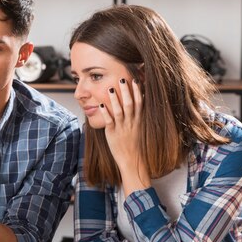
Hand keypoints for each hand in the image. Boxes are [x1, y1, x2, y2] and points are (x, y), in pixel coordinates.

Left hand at [99, 78, 148, 193]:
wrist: (133, 161)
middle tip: (122, 79)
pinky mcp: (113, 134)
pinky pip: (109, 121)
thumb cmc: (136, 145)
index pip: (140, 103)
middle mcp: (131, 123)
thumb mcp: (140, 129)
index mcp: (139, 121)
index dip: (137, 91)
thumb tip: (140, 105)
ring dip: (114, 99)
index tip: (136, 80)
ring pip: (118, 111)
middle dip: (126, 91)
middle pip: (129, 104)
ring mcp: (122, 128)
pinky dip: (105, 113)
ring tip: (110, 89)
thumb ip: (139, 117)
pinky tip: (101, 104)